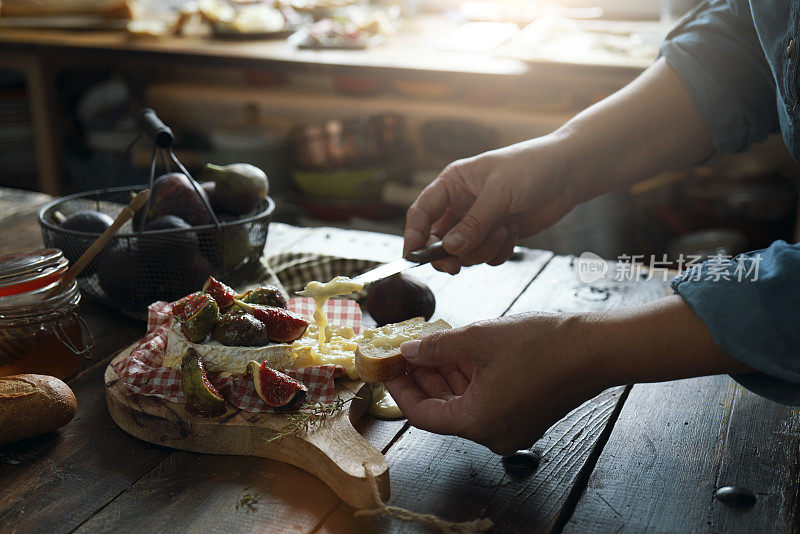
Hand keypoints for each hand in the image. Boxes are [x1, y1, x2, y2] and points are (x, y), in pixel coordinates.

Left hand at [385, 296, 751, 454]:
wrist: (595, 349)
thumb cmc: (541, 344)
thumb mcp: (478, 338)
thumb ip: (436, 348)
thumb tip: (406, 351)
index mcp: (478, 422)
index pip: (422, 415)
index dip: (401, 389)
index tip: (388, 367)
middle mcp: (492, 434)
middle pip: (442, 409)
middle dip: (422, 378)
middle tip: (406, 350)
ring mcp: (509, 428)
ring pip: (462, 403)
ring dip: (444, 376)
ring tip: (429, 345)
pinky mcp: (521, 416)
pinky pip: (483, 400)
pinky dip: (467, 379)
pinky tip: (457, 352)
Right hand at [403, 136, 577, 273]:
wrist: (570, 173)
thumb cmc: (533, 168)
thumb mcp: (500, 192)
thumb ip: (474, 222)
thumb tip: (449, 249)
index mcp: (453, 184)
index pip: (421, 212)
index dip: (413, 235)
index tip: (412, 257)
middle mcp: (461, 205)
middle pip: (437, 240)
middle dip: (446, 255)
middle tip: (455, 267)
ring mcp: (479, 222)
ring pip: (463, 253)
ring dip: (482, 250)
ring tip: (505, 230)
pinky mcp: (497, 235)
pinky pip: (486, 257)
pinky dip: (499, 252)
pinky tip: (514, 233)